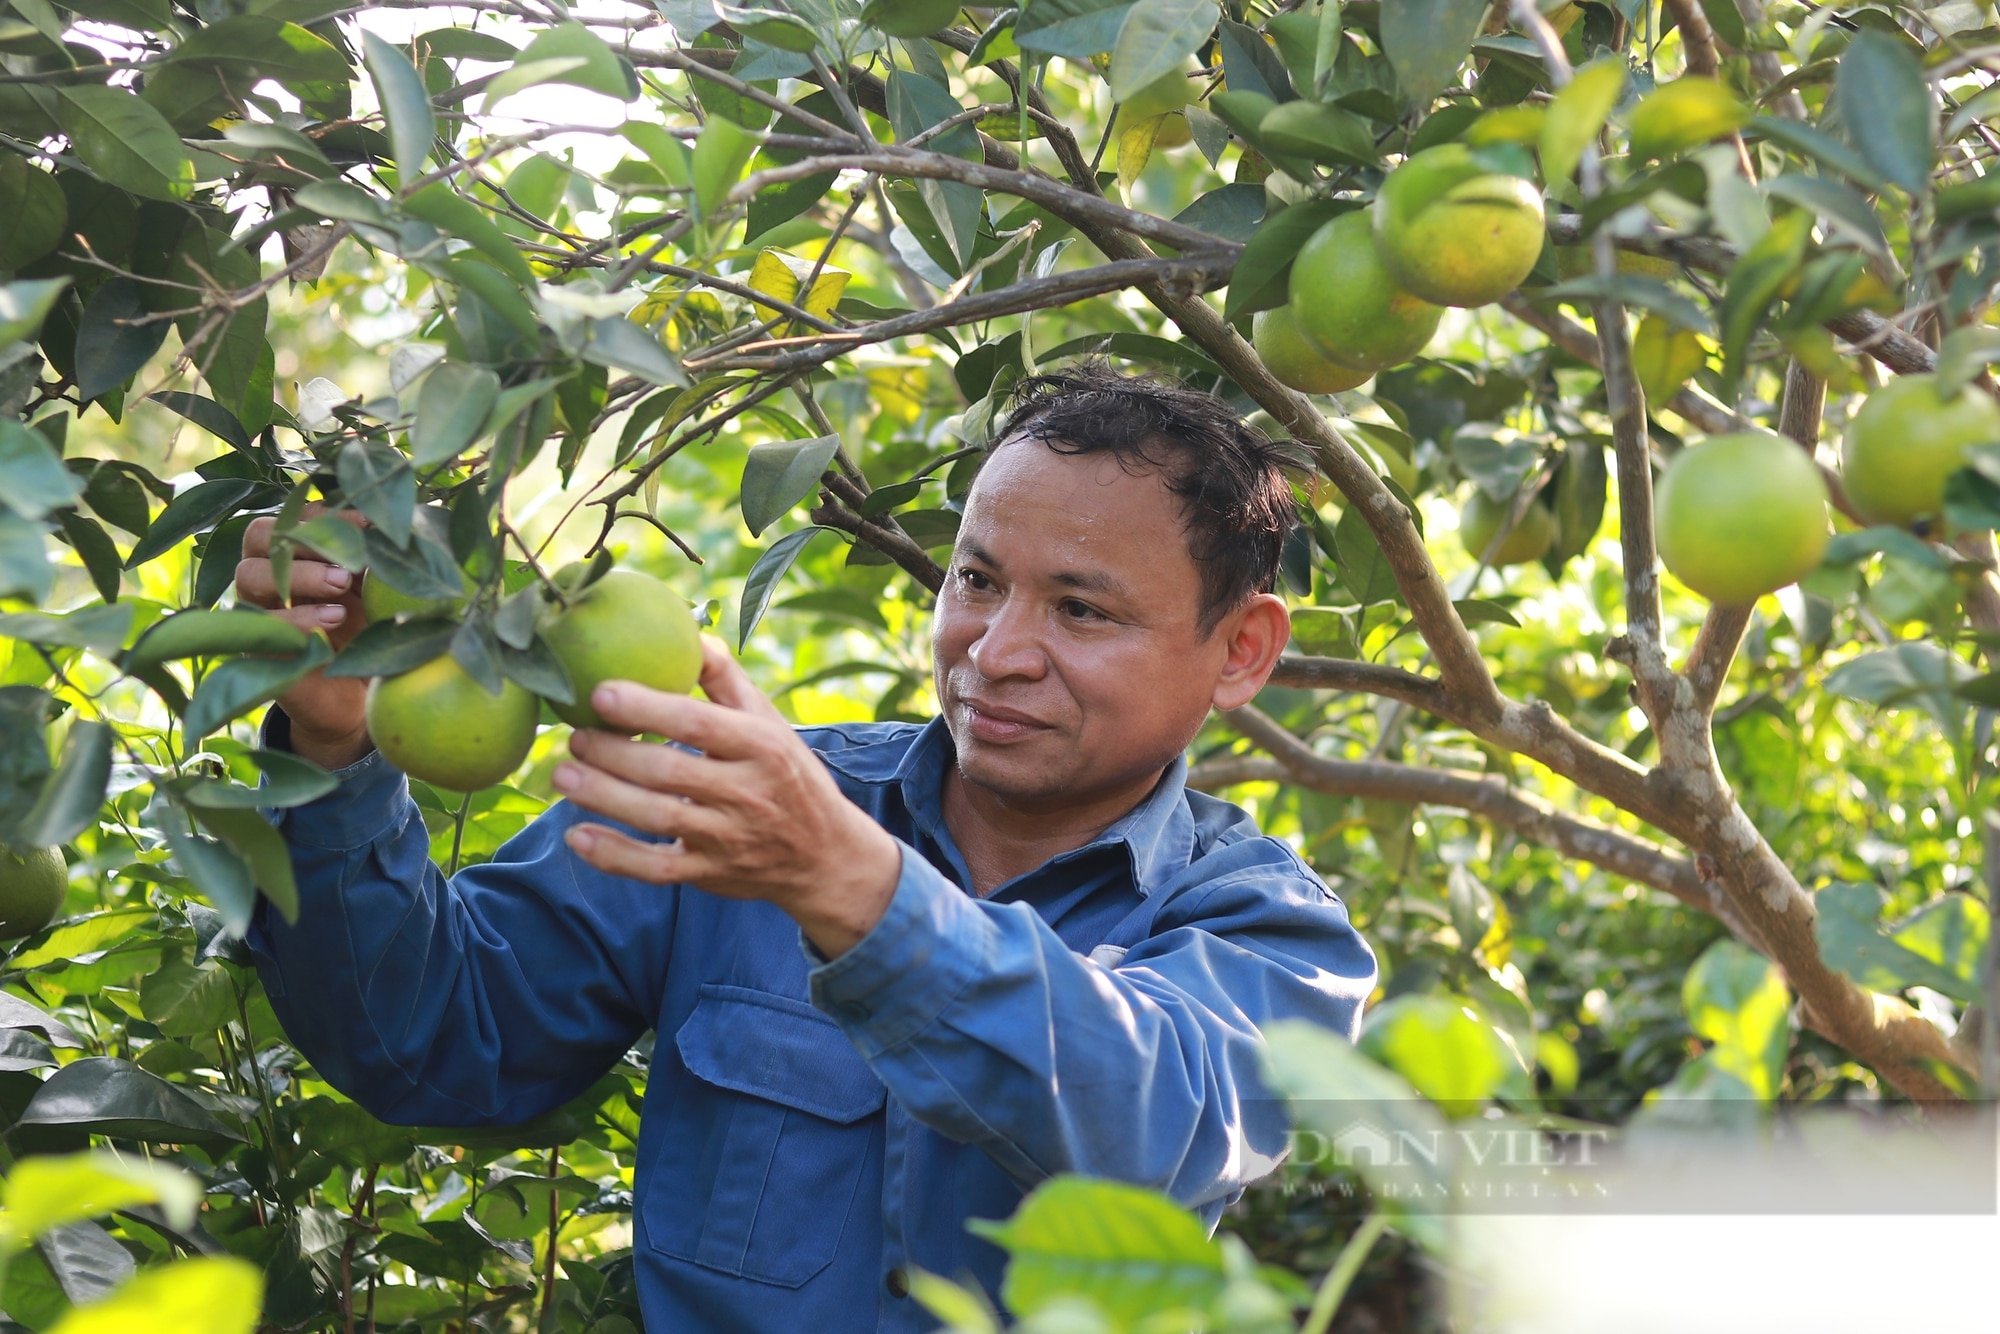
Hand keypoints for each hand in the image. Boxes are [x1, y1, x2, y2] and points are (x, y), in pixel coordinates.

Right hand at [235, 505, 372, 769]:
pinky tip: (335, 618)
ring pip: (250, 574)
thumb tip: (394, 520)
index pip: (291, 516)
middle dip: (305, 539)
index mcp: (297, 554)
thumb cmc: (370, 632)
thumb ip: (375, 557)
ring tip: (342, 586)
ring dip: (300, 575)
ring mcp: (256, 612)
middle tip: (349, 560)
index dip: (323, 513)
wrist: (361, 697)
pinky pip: (261, 624)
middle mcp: (268, 577)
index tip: (366, 522)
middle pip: (258, 535)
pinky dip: (298, 617)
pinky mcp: (257, 649)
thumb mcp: (377, 590)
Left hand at [552, 637, 902, 957]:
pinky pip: (655, 869)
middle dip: (612, 754)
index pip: (698, 723)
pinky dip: (613, 856)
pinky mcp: (708, 874)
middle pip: (667, 772)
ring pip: (655, 817)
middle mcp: (746, 793)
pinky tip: (576, 836)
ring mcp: (726, 838)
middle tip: (573, 738)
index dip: (646, 708)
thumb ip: (726, 680)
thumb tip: (687, 632)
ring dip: (602, 797)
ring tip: (562, 776)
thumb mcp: (771, 723)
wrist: (825, 856)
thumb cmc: (787, 774)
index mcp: (761, 747)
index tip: (600, 692)